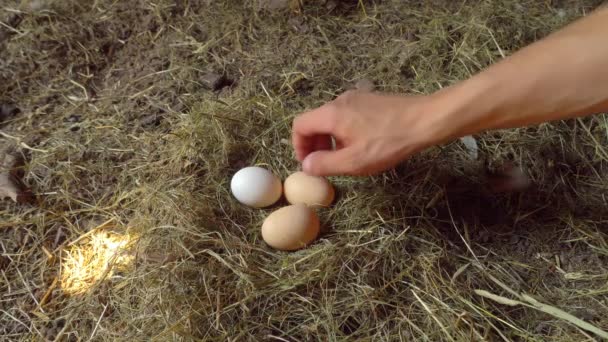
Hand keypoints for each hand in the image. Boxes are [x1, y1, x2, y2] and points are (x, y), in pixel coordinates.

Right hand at [292, 90, 442, 175]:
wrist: (425, 120)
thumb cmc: (389, 142)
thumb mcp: (354, 161)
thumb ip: (325, 164)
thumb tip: (306, 165)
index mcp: (331, 114)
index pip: (300, 125)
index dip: (299, 146)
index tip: (309, 163)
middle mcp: (340, 100)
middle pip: (315, 121)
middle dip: (314, 144)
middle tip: (325, 164)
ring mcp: (356, 97)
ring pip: (331, 119)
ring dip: (330, 139)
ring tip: (344, 157)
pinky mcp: (370, 100)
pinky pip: (347, 115)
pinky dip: (344, 131)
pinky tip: (362, 145)